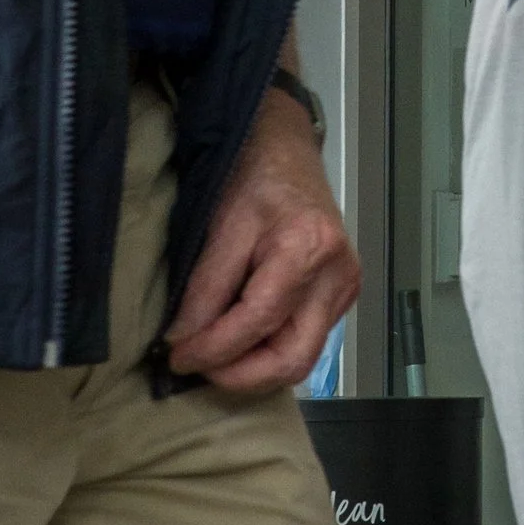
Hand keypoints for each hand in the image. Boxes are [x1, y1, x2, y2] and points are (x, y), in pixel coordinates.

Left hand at [167, 86, 359, 393]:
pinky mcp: (344, 294)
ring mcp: (346, 287)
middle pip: (292, 357)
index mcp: (307, 248)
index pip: (257, 321)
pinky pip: (307, 341)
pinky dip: (269, 348)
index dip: (213, 349)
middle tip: (198, 367)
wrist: (286, 149)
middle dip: (239, 375)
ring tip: (214, 356)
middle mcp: (337, 274)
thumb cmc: (252, 176)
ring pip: (302, 358)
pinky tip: (240, 338)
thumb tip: (184, 341)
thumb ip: (205, 287)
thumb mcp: (220, 224)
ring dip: (253, 367)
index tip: (177, 357)